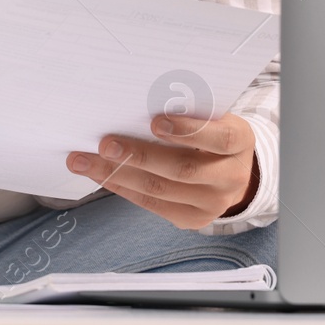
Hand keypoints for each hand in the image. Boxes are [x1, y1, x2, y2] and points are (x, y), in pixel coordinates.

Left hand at [66, 113, 258, 229]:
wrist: (233, 171)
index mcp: (240, 141)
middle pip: (182, 169)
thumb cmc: (211, 132)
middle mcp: (231, 176)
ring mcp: (213, 203)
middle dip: (139, 156)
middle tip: (105, 143)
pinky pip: (152, 205)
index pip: (219, 138)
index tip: (155, 121)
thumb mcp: (211, 116)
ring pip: (160, 190)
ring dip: (117, 174)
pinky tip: (100, 174)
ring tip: (84, 160)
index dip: (188, 131)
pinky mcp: (192, 219)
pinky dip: (122, 187)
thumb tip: (135, 104)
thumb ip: (186, 111)